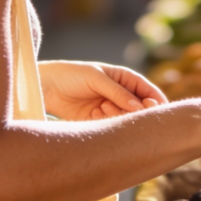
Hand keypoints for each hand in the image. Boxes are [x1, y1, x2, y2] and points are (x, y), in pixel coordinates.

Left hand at [38, 60, 166, 120]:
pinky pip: (111, 125)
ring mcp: (109, 107)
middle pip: (140, 108)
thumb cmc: (71, 74)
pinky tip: (95, 113)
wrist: (45, 86)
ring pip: (126, 119)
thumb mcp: (96, 78)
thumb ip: (118, 93)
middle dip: (138, 113)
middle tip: (131, 114)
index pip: (148, 90)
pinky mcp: (97, 120)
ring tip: (103, 107)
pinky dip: (107, 122)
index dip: (155, 100)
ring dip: (119, 116)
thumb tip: (140, 107)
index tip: (154, 108)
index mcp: (124, 78)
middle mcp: (120, 94)